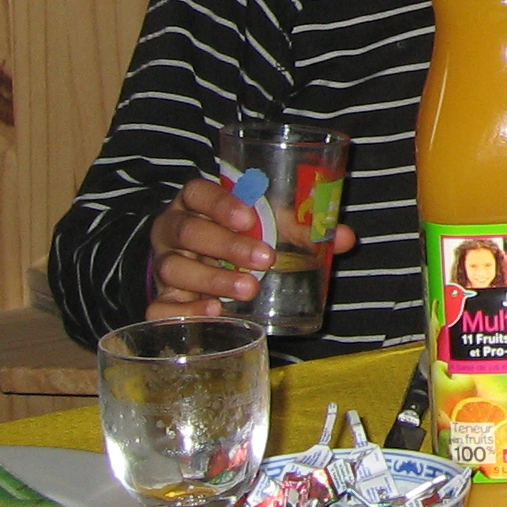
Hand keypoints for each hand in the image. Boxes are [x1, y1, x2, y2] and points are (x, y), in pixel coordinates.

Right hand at [145, 177, 356, 320]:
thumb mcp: (266, 226)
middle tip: (264, 260)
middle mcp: (173, 231)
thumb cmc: (238, 237)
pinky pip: (160, 309)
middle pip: (187, 231)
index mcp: (196, 203)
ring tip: (248, 290)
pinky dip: (183, 313)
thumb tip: (346, 238)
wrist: (197, 267)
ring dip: (211, 280)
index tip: (248, 216)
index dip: (219, 202)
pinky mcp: (161, 300)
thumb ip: (301, 228)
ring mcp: (164, 266)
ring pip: (174, 269)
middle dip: (225, 245)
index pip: (198, 192)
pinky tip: (214, 314)